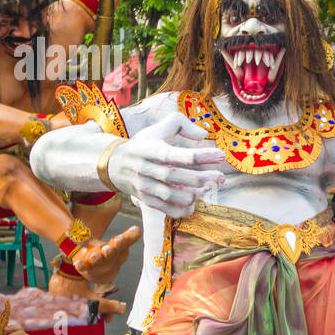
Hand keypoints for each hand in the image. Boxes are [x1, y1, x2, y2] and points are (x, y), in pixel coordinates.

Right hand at [107, 113, 227, 217]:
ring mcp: (144, 187)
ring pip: (172, 196)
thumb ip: (181, 124)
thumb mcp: (157, 129)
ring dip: (195, 194)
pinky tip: (195, 200)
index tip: (221, 155)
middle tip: (221, 177)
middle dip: (202, 178)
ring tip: (208, 187)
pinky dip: (184, 209)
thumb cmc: (144, 145)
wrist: (114, 165)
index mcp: (149, 149)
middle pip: (175, 177)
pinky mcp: (146, 201)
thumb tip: (203, 134)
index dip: (200, 156)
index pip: (175, 154)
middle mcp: (145, 169)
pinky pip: (168, 210)